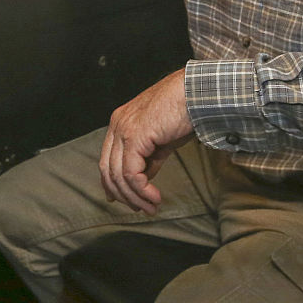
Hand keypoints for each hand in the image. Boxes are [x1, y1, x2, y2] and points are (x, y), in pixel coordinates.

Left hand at [99, 68, 193, 213]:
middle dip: (123, 195)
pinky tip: (154, 197)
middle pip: (108, 170)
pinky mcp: (135, 136)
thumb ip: (150, 158)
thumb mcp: (162, 139)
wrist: (196, 93)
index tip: (124, 200)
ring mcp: (123, 130)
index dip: (113, 184)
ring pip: (119, 175)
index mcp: (120, 122)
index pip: (107, 159)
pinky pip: (131, 173)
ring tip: (152, 207)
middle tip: (141, 208)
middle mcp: (117, 125)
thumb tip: (145, 178)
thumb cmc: (184, 112)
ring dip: (135, 197)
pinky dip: (142, 190)